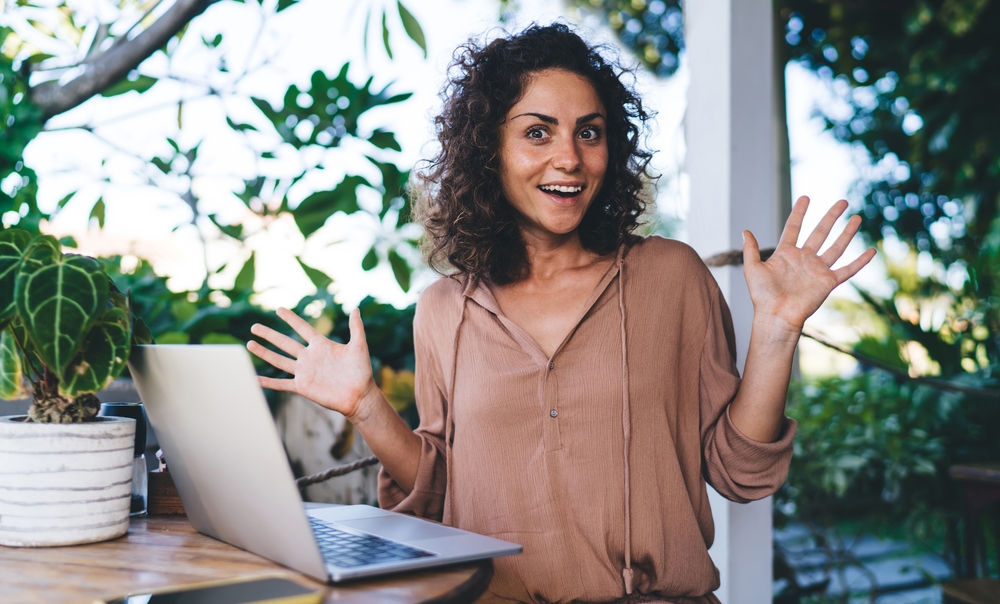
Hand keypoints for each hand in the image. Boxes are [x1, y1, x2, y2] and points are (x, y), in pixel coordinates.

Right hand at [247, 307, 375, 420]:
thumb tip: (355, 308)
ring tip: (249, 343)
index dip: (291, 319)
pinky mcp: (302, 387)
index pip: (302, 328)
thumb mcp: (359, 345)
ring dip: (264, 353)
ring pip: (279, 360)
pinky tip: (254, 378)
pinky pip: (281, 383)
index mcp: (321, 345)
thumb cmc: (361, 371)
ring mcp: (304, 372)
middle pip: (285, 343)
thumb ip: (356, 327)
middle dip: (269, 334)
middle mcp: (309, 357)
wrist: (359, 396)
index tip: (279, 309)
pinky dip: (267, 382)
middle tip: (254, 326)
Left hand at [743, 196, 875, 334]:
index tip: (806, 197)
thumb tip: (745, 231)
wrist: (776, 315)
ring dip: (847, 232)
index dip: (799, 213)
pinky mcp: (828, 282)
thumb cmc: (762, 296)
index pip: (793, 228)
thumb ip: (751, 249)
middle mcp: (804, 259)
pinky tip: (871, 251)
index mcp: (786, 254)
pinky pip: (847, 270)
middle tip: (842, 201)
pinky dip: (860, 261)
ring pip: (836, 247)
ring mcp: (817, 270)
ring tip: (857, 217)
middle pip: (820, 232)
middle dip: (831, 216)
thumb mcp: (753, 269)